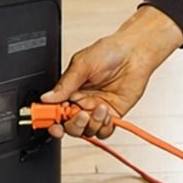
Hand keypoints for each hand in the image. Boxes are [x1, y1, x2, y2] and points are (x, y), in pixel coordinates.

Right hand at [40, 6, 182, 139]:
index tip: (51, 121)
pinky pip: (104, 131)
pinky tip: (106, 113)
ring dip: (91, 123)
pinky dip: (104, 127)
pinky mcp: (112, 115)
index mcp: (70, 90)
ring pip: (86, 131)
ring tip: (99, 107)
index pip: (55, 110)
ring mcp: (96, 109)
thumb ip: (65, 83)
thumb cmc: (110, 51)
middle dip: (72, 124)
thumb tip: (47, 97)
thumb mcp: (82, 63)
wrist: (135, 52)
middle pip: (69, 125)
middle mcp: (82, 102)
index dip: (50, 118)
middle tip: (79, 114)